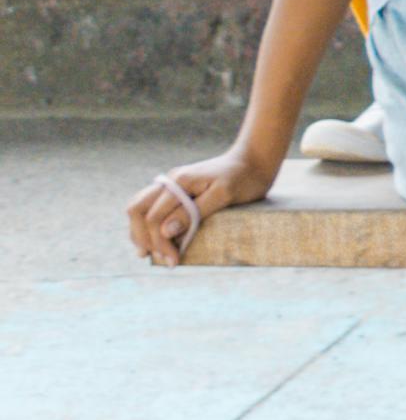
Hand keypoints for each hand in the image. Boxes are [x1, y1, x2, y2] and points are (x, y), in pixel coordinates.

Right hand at [128, 147, 278, 265]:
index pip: (154, 217)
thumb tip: (165, 231)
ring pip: (140, 207)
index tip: (173, 260)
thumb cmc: (244, 178)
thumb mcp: (224, 196)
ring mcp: (171, 184)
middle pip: (137, 210)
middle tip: (160, 258)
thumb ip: (193, 212)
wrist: (255, 160)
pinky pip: (152, 206)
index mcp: (179, 181)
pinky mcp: (177, 190)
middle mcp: (170, 180)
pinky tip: (155, 238)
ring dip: (141, 231)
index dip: (159, 242)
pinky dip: (148, 224)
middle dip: (143, 237)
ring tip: (150, 253)